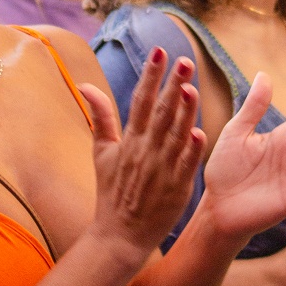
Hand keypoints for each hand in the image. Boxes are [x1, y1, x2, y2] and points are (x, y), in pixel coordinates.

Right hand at [79, 49, 204, 263]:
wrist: (119, 235)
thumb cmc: (112, 191)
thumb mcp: (101, 152)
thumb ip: (100, 117)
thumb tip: (85, 85)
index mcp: (130, 140)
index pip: (140, 100)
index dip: (150, 75)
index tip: (160, 51)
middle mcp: (146, 150)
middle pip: (161, 112)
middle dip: (172, 85)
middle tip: (185, 60)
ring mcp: (161, 169)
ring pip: (175, 134)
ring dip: (184, 111)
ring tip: (192, 87)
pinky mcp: (176, 188)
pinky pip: (185, 165)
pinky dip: (191, 150)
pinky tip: (200, 131)